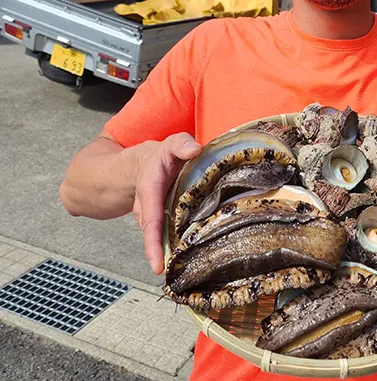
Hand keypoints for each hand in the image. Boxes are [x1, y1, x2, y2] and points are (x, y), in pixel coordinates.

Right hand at [132, 133, 201, 274]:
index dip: (153, 238)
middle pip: (151, 230)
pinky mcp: (162, 220)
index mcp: (150, 188)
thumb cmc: (161, 156)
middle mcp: (148, 205)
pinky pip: (166, 234)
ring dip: (164, 252)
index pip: (151, 214)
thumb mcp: (171, 144)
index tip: (155, 261)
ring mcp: (153, 214)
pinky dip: (171, 247)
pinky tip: (180, 260)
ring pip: (158, 235)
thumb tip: (195, 148)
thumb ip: (181, 144)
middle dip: (154, 250)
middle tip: (160, 269)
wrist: (142, 163)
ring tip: (172, 270)